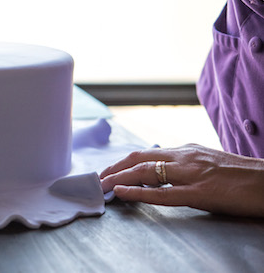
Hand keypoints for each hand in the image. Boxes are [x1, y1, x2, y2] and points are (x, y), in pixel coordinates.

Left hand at [100, 144, 263, 216]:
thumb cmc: (245, 177)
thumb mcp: (211, 163)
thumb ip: (187, 165)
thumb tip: (166, 172)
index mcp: (188, 150)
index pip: (148, 153)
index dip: (124, 162)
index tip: (109, 170)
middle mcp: (186, 157)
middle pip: (140, 158)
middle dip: (115, 167)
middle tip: (99, 178)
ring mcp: (192, 173)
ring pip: (145, 171)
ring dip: (119, 177)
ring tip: (102, 185)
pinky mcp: (200, 192)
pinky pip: (162, 193)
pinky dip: (137, 192)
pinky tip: (122, 192)